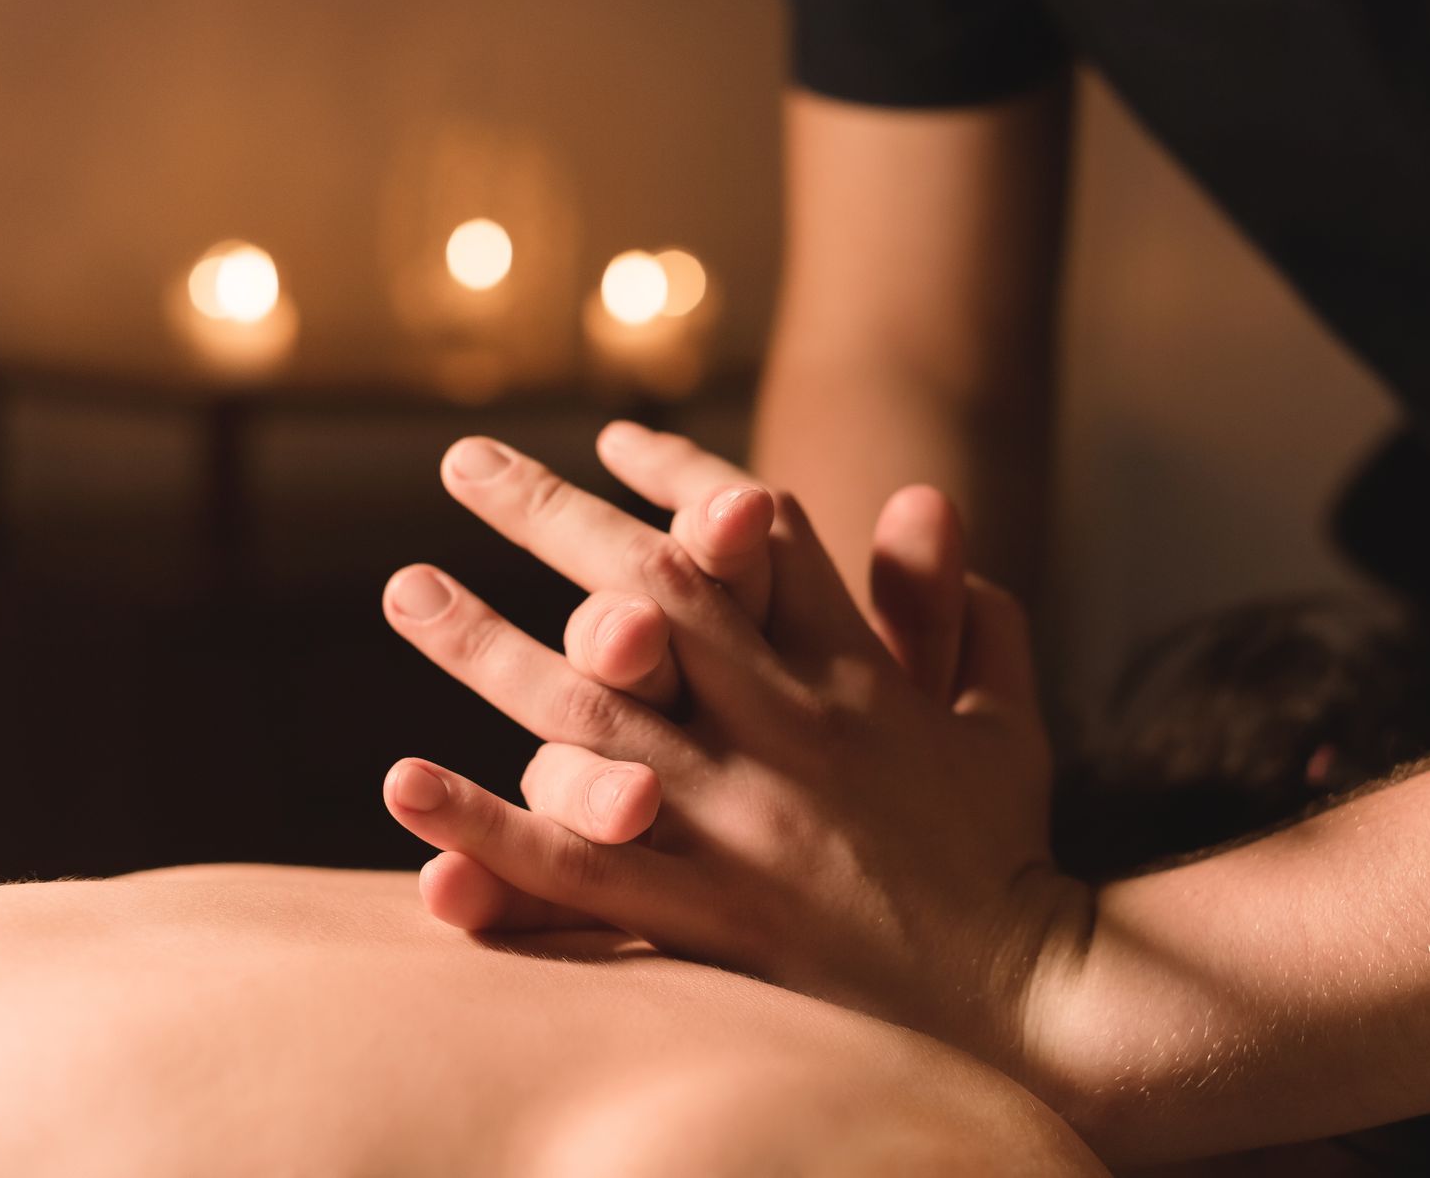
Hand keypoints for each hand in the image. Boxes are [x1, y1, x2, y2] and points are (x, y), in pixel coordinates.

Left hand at [414, 422, 974, 931]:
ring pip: (595, 712)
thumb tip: (925, 503)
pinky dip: (487, 823)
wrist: (1023, 993)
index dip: (682, 478)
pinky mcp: (713, 915)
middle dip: (552, 517)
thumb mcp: (1003, 715)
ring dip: (489, 644)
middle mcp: (789, 726)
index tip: (614, 436)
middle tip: (465, 461)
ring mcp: (744, 819)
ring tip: (409, 590)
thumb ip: (962, 610)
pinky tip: (406, 781)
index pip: (761, 540)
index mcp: (856, 670)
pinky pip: (580, 866)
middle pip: (653, 593)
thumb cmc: (1003, 850)